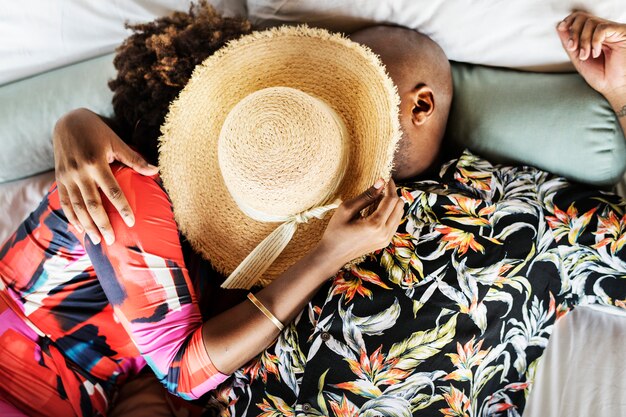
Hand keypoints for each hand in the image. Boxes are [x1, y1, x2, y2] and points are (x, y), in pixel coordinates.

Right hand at [53, 108, 157, 244]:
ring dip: (86, 226)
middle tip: (112, 240)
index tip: (131, 222)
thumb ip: (134, 159)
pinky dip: (71, 217)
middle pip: (92, 204)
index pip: (112, 191)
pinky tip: (79, 229)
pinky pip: (64, 202)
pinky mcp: (59, 179)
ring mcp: (67, 177)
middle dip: (102, 224)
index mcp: (96, 163)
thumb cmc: (96, 131)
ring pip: (77, 207)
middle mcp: (79, 172)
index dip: (122, 208)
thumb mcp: (116, 142)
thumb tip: (155, 171)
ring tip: (96, 241)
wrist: (67, 121)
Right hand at [317, 178, 403, 265]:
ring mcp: (386, 239)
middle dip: (393, 193)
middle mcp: (384, 233)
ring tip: (379, 197)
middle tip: (382, 186)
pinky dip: (390, 213)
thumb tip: (381, 182)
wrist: (333, 254)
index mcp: (375, 224)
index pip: (391, 200)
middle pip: (399, 206)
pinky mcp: (385, 242)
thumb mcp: (347, 209)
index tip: (386, 177)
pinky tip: (378, 208)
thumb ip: (366, 196)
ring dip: (393, 203)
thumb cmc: (336, 231)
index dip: (390, 186)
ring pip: (399, 214)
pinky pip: (394, 223)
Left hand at [557, 11, 625, 98]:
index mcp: (593, 35)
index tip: (561, 27)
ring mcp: (613, 31)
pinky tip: (596, 53)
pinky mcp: (621, 33)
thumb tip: (559, 26)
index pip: (580, 18)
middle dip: (573, 32)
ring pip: (591, 22)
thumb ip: (569, 43)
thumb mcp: (578, 58)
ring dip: (583, 41)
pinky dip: (594, 41)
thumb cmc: (599, 75)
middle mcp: (604, 31)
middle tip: (573, 47)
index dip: (569, 21)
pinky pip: (602, 28)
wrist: (614, 87)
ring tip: (586, 55)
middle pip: (583, 17)